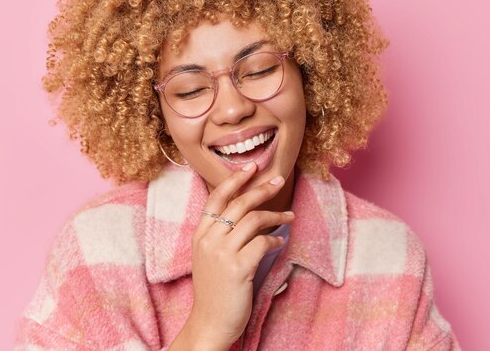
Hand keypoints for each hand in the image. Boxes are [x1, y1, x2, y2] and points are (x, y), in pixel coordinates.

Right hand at [185, 162, 295, 347]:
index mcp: (200, 234)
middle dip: (261, 189)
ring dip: (275, 215)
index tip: (252, 167)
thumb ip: (221, 233)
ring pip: (253, 220)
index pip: (217, 197)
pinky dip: (275, 240)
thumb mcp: (208, 256)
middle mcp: (209, 239)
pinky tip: (279, 242)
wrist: (210, 322)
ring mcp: (222, 253)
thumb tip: (248, 211)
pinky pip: (263, 243)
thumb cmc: (214, 289)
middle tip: (279, 181)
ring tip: (288, 216)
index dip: (235, 179)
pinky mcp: (238, 268)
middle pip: (239, 203)